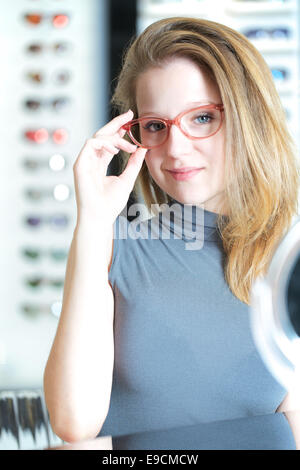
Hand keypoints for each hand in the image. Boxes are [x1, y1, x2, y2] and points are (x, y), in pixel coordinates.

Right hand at [73, 110, 146, 226]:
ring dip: (115, 137)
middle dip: (115, 123)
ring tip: (128, 146)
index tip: (131, 121)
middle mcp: (91, 160)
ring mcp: (84, 162)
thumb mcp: (128, 178)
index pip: (109, 142)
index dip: (118, 130)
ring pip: (97, 137)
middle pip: (102, 135)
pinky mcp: (80, 164)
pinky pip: (91, 143)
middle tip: (129, 115)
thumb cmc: (111, 203)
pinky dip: (105, 143)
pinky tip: (116, 150)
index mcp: (100, 164)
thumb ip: (134, 163)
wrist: (100, 216)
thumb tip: (143, 148)